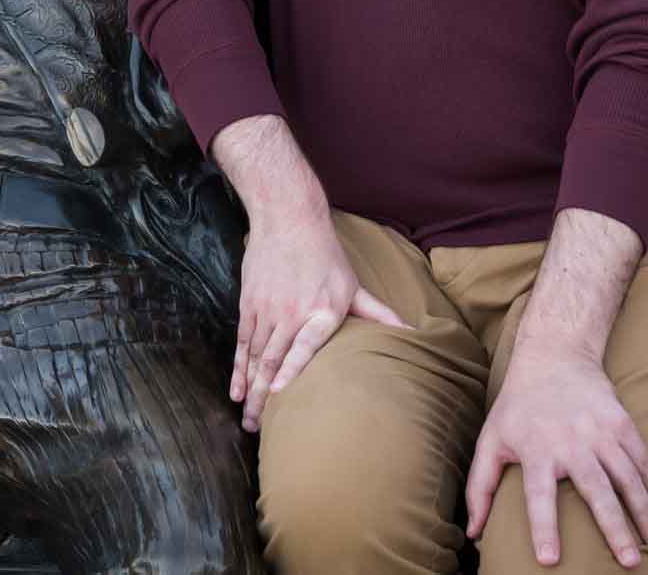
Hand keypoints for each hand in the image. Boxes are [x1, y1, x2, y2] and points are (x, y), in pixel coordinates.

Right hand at [232, 204, 407, 431]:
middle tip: (257, 429)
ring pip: (255, 355)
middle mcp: (291, 313)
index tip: (280, 397)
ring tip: (248, 418)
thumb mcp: (353, 286)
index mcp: (322, 311)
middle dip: (264, 397)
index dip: (291, 372)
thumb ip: (378, 315)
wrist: (288, 220)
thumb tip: (412, 334)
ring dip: (249, 389)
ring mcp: (267, 309)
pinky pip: (242, 342)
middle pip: (274, 360)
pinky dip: (237, 367)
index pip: (304, 347)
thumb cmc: (326, 255)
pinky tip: (235, 389)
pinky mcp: (249, 304)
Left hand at [465, 338, 647, 569]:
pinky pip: (644, 464)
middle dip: (614, 529)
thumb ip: (480, 487)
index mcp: (535, 449)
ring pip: (629, 480)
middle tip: (629, 564)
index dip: (543, 527)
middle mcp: (571, 441)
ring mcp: (601, 432)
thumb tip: (471, 532)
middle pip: (597, 491)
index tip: (549, 559)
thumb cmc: (518, 406)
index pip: (538, 495)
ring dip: (646, 517)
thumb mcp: (491, 440)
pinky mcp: (622, 424)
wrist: (554, 355)